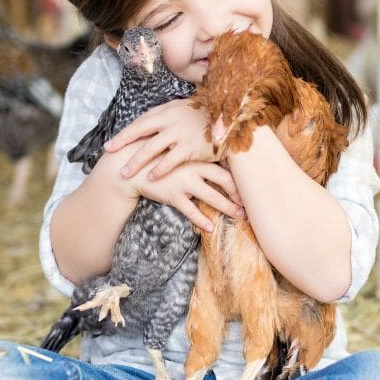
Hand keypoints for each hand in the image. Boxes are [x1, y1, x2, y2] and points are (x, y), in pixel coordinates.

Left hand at [105, 100, 215, 180]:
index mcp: (168, 110)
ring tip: (125, 174)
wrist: (233, 118)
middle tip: (108, 154)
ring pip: (151, 148)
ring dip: (136, 162)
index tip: (111, 144)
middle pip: (140, 131)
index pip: (140, 121)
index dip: (125, 133)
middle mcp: (170, 120)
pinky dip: (159, 169)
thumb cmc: (210, 115)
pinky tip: (150, 177)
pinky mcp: (190, 147)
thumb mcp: (187, 108)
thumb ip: (169, 114)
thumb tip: (152, 120)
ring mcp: (179, 133)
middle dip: (122, 143)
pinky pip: (170, 160)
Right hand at [128, 159, 242, 231]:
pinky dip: (202, 220)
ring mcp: (184, 182)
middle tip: (249, 204)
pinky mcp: (173, 194)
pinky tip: (210, 228)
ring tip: (238, 216)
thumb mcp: (176, 152)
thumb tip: (212, 159)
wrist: (130, 166)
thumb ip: (194, 155)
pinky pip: (191, 211)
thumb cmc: (155, 158)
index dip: (239, 177)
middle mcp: (194, 167)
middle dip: (238, 193)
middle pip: (225, 180)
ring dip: (227, 207)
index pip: (225, 164)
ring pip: (212, 196)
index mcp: (197, 156)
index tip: (250, 185)